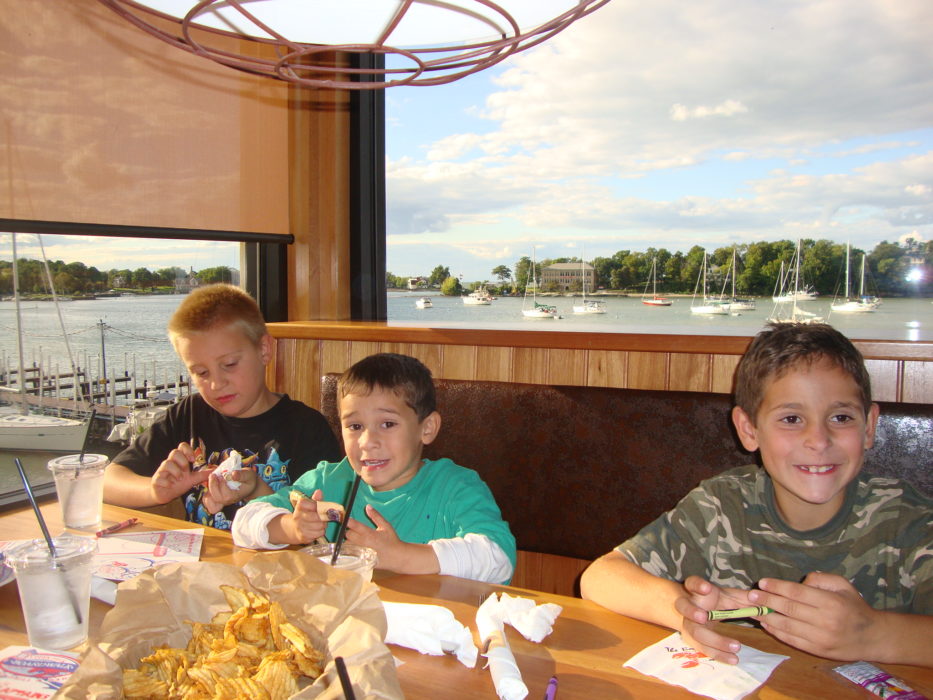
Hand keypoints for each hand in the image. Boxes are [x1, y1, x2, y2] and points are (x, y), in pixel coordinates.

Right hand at [149, 442, 210, 503]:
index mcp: (179, 461)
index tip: (192, 460)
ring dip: (175, 472)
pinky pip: (159, 477)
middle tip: (185, 472)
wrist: (164, 494)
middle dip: (182, 462)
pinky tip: (170, 486)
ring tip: (178, 479)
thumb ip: (202, 475)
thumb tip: (215, 470)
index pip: (181, 446)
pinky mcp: (155, 480)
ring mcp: (161, 471)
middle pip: (174, 452)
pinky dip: (166, 482)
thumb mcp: (192, 480)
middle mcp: (170, 463)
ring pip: (166, 463)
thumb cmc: (177, 484)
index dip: (187, 450)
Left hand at [202, 468, 258, 512]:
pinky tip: (211, 482)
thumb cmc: (248, 480)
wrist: (248, 485)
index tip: (224, 475)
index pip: (227, 495)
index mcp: (236, 496)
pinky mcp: (216, 498)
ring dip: (208, 488)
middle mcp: (228, 500)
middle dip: (213, 485)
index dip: (223, 485)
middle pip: (217, 498)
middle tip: (214, 475)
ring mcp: (221, 500)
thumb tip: (233, 474)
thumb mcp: (249, 475)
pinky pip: (207, 500)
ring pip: (209, 501)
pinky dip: (206, 492)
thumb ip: (242, 475)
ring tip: (212, 478)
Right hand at [280, 489, 328, 543]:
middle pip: (318, 516)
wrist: (293, 528)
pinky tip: (317, 529)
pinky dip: (321, 532)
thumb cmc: (305, 514)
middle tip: (324, 516)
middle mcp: (297, 516)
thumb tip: (319, 492)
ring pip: (320, 525)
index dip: (319, 507)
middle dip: (323, 517)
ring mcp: (300, 527)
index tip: (320, 508)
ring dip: (323, 525)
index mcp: (299, 506)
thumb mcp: (309, 504)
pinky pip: (319, 533)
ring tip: (320, 523)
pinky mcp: (303, 536)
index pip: (312, 505)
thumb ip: (315, 499)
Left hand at [344, 505, 405, 566]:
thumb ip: (376, 516)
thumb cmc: (392, 540)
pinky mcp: (360, 559)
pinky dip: (349, 550)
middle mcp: (363, 543)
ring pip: (347, 544)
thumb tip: (367, 506)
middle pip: (348, 534)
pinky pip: (349, 554)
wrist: (397, 557)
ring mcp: (360, 552)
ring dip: (349, 541)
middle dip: (349, 531)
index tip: (345, 518)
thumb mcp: (386, 526)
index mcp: (369, 533)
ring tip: (356, 541)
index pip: (354, 525)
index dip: (348, 521)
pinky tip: (355, 549)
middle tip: (355, 531)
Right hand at [674, 576, 755, 663]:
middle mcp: (687, 607)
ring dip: (712, 640)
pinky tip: (734, 659)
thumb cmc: (712, 602)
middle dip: (692, 612)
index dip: (698, 585)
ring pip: (694, 632)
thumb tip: (762, 601)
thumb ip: (742, 598)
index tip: (707, 588)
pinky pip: (704, 649)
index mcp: (695, 592)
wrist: (694, 613)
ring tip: (735, 647)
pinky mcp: (692, 640)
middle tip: (703, 617)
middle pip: (683, 607)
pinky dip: (719, 654)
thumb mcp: (726, 597)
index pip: (692, 583)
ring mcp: (687, 624)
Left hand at [749, 573, 879, 660]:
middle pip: (788, 609)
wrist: (872, 637)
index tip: (762, 583)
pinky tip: (766, 623)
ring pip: (786, 626)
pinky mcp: (817, 650)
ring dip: (766, 617)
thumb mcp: (842, 585)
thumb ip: (820, 579)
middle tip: (750, 595)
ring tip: (753, 609)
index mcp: (831, 602)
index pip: (797, 593)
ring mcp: (820, 638)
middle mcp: (825, 621)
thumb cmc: (854, 606)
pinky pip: (791, 639)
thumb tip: (799, 582)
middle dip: (766, 601)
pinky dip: (776, 631)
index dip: (777, 587)